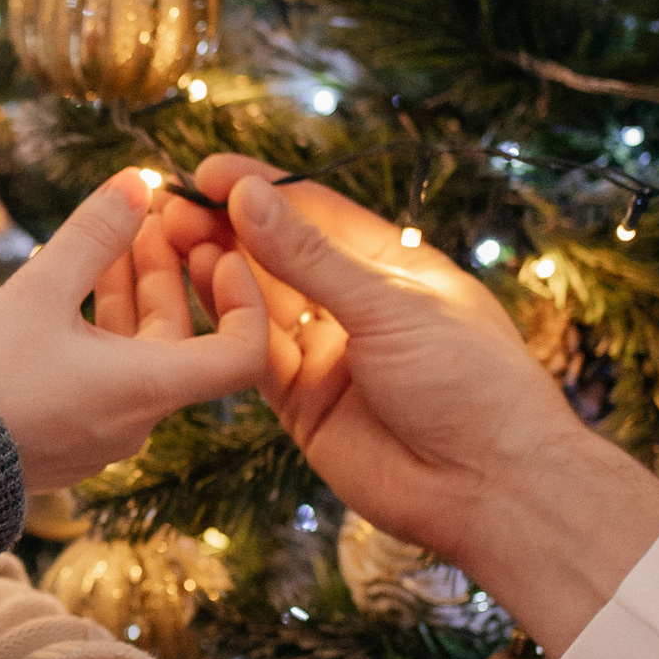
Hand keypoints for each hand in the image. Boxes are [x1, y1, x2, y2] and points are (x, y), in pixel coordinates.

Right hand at [0, 170, 266, 487]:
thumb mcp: (38, 292)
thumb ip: (93, 234)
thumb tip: (137, 181)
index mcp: (146, 389)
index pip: (242, 354)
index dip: (243, 297)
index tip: (217, 252)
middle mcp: (137, 419)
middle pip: (178, 338)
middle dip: (166, 271)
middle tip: (146, 216)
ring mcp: (103, 434)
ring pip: (136, 353)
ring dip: (129, 293)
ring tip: (108, 236)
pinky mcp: (70, 438)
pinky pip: (105, 375)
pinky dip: (101, 327)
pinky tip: (73, 285)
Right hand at [170, 162, 658, 657]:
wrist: (488, 488)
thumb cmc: (469, 382)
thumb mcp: (390, 306)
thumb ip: (312, 257)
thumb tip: (250, 197)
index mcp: (395, 266)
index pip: (317, 212)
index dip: (263, 188)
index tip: (207, 170)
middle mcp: (357, 306)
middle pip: (280, 253)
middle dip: (228, 226)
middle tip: (172, 204)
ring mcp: (328, 353)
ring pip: (259, 300)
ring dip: (217, 266)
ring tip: (170, 234)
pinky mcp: (302, 401)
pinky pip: (254, 351)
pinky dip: (225, 320)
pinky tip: (195, 283)